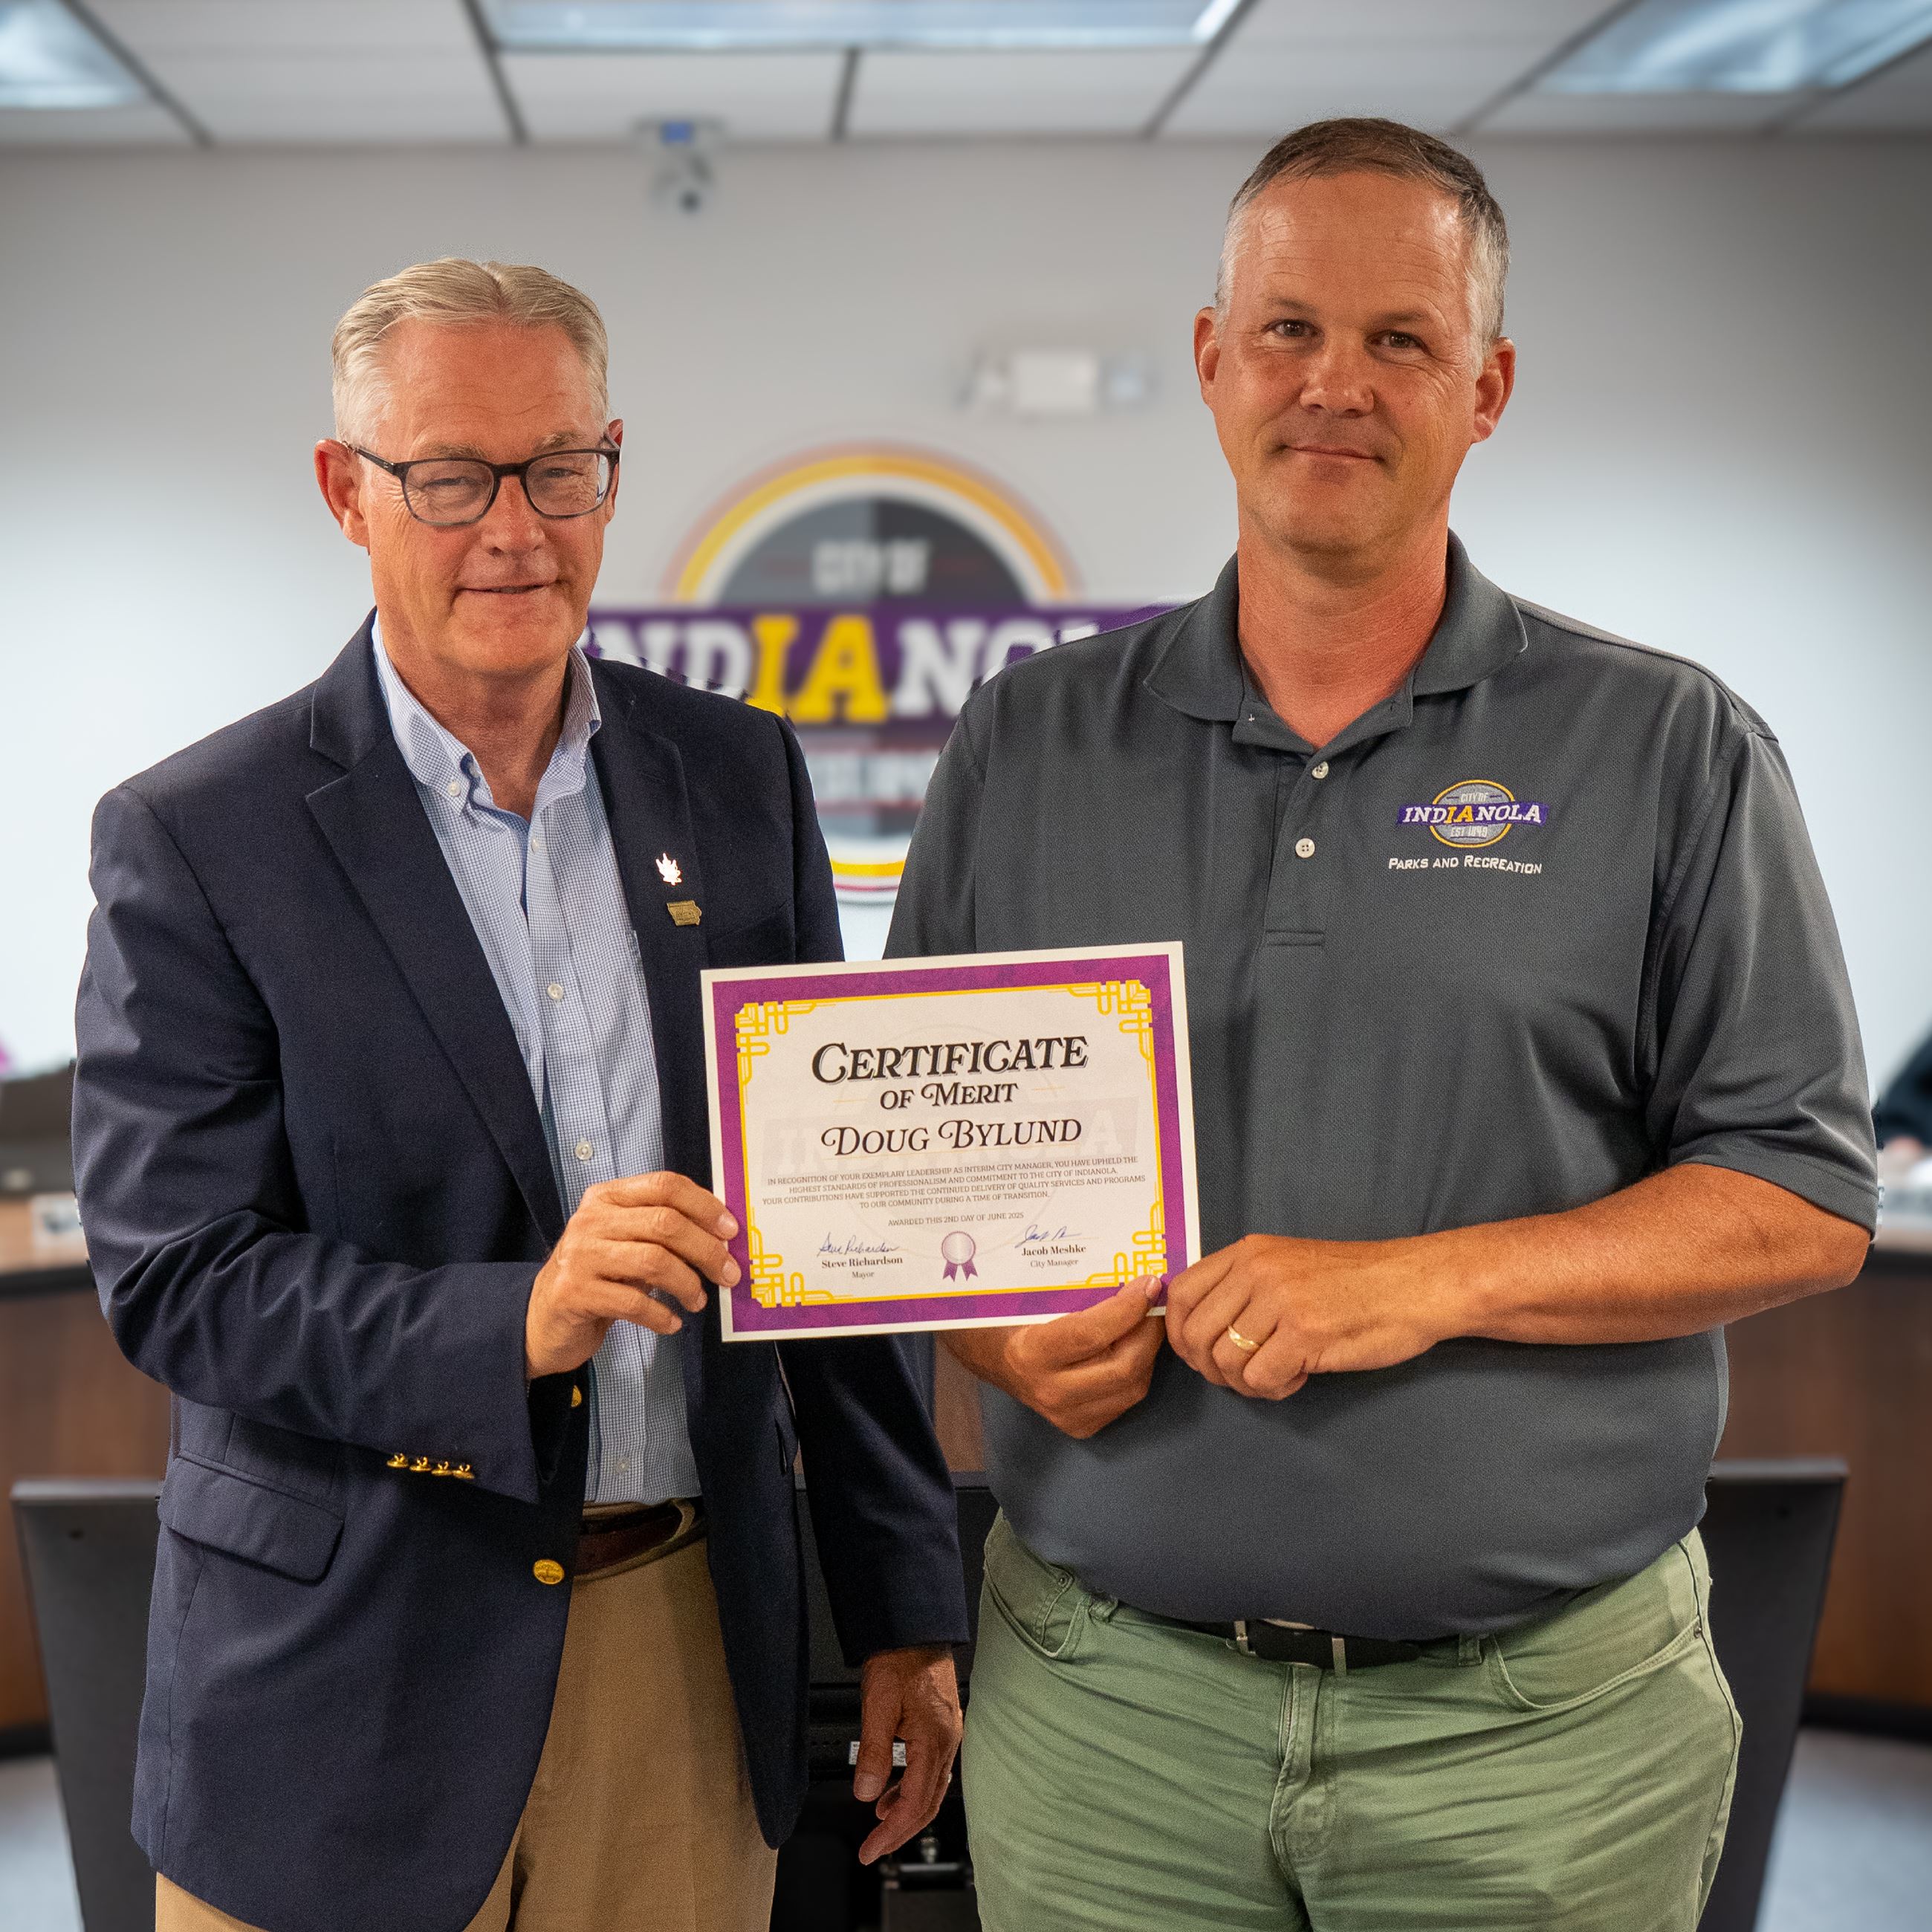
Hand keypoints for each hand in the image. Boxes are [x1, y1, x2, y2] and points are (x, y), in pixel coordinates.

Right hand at [524, 1172, 738, 1379]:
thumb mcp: (625, 1242)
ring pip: (654, 1261)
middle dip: (706, 1250)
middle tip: (728, 1274)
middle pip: (666, 1223)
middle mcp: (590, 1220)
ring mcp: (580, 1255)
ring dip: (687, 1284)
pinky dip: (661, 1315)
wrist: (543, 1318)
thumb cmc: (597, 1276)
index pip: (665, 1185)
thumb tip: (720, 1237)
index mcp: (607, 1197)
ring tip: (697, 1300)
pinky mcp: (574, 1292)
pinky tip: (672, 1323)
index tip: (730, 1231)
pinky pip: (633, 1302)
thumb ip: (661, 1231)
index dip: (704, 1206)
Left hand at [853, 1645, 961, 1864]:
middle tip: (875, 1847)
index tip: (871, 1849)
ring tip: (881, 1821)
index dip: (892, 1832)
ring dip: (907, 1809)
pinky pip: (931, 1768)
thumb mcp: (878, 1706)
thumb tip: (867, 1792)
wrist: (915, 1627)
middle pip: (929, 1802)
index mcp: (934, 1740)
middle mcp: (948, 1741)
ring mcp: (948, 1733)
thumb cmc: (900, 1658)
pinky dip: (912, 1786)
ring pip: (932, 1787)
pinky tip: (894, 1788)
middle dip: (901, 1830)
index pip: (916, 1803)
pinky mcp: (942, 1724)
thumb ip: (874, 1753)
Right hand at [942, 1278, 1164, 1438]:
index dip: (1128, 1308)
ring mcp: (1067, 1415)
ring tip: (1148, 1320)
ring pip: (1133, 1386)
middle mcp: (1049, 1391)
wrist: (991, 1358)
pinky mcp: (1081, 1425)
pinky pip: (1126, 1398)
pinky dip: (1138, 1369)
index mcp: (1030, 1354)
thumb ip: (1075, 1288)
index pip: (1091, 1333)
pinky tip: (1134, 1345)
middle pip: (1123, 1366)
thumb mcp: (1032, 1297)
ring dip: (1148, 1350)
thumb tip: (1127, 1272)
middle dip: (1149, 1330)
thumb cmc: (1011, 1317)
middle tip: (1157, 1301)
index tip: (1148, 1283)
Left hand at [1166, 1235, 1445, 1398]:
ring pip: (1225, 1362)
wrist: (1416, 1285)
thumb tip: (1199, 1330)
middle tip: (1242, 1375)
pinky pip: (1260, 1379)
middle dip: (1210, 1368)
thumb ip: (1244, 1287)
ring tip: (1278, 1374)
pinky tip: (1298, 1377)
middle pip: (1196, 1334)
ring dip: (1245, 1383)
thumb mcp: (1287, 1265)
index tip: (1198, 1354)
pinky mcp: (1305, 1334)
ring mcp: (1280, 1301)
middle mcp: (1257, 1271)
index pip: (1181, 1294)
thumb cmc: (1356, 1282)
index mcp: (1248, 1252)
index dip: (1178, 1333)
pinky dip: (1274, 1389)